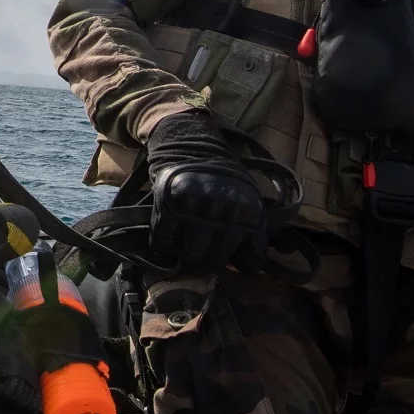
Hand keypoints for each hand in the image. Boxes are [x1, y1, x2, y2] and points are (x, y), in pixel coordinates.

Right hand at [145, 111, 266, 275]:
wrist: (189, 143)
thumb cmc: (219, 175)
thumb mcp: (245, 196)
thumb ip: (247, 228)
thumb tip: (245, 270)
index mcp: (250, 211)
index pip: (249, 258)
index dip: (235, 264)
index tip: (223, 261)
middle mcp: (225, 211)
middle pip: (215, 258)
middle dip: (206, 263)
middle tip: (197, 260)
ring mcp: (196, 208)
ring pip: (191, 255)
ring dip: (184, 259)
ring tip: (180, 255)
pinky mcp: (169, 206)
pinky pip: (165, 242)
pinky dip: (163, 249)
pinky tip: (164, 248)